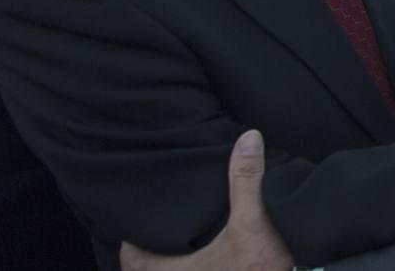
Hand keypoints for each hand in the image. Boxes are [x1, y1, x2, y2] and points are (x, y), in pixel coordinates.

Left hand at [120, 130, 292, 270]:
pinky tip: (214, 255)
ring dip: (177, 263)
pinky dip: (201, 267)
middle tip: (161, 228)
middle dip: (154, 253)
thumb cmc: (262, 267)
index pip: (134, 262)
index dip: (132, 244)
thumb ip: (246, 180)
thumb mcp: (253, 220)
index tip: (137, 226)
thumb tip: (249, 137)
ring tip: (185, 240)